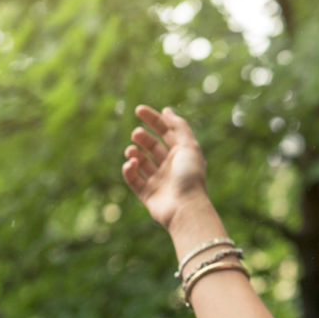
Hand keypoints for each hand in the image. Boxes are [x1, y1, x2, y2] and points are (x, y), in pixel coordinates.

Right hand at [122, 105, 208, 231]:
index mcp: (183, 153)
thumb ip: (179, 127)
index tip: (138, 109)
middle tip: (136, 134)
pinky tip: (130, 164)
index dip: (153, 119)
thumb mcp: (189, 146)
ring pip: (141, 162)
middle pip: (153, 146)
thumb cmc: (190, 176)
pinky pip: (133, 179)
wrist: (185, 208)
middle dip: (143, 138)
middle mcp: (171, 166)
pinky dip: (129, 170)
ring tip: (131, 151)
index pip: (166, 132)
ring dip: (134, 153)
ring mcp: (158, 180)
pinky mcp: (147, 194)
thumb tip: (167, 110)